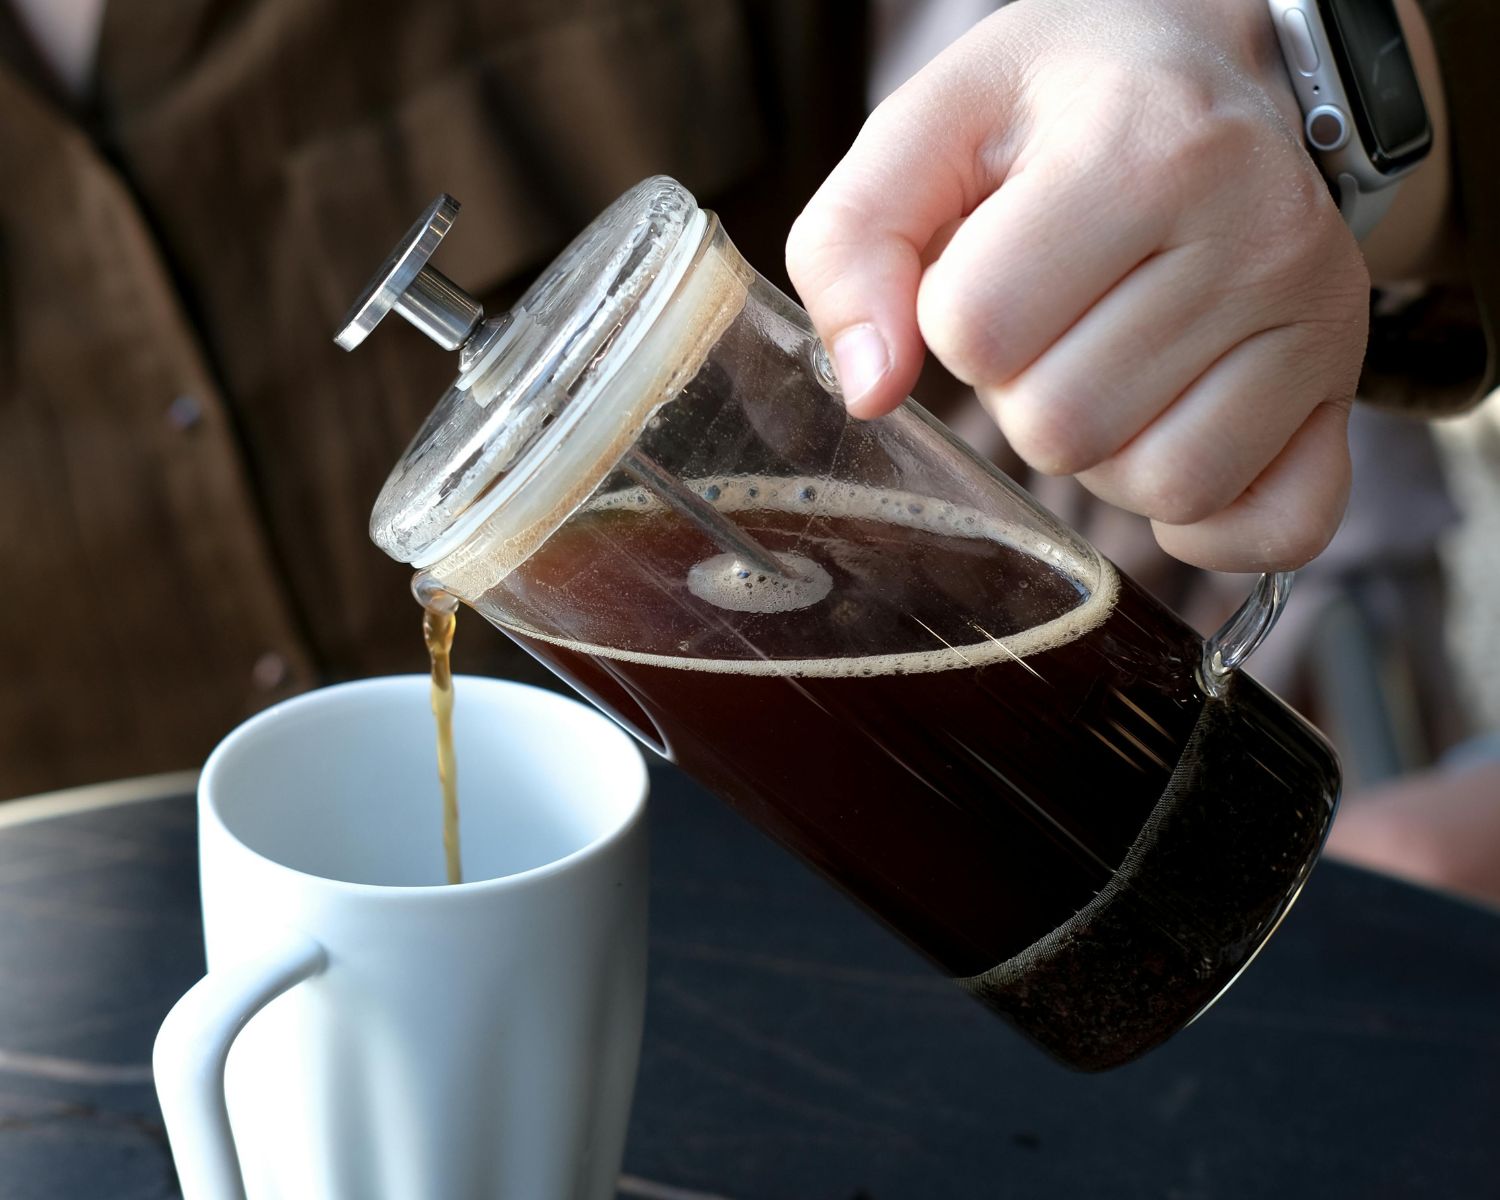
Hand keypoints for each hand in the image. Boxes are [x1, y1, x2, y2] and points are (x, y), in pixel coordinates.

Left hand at [786, 0, 1369, 572]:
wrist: (1212, 71)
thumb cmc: (1062, 108)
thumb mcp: (934, 125)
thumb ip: (853, 243)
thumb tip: (870, 392)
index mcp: (1144, 148)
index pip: (977, 328)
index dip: (950, 319)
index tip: (989, 264)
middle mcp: (1257, 232)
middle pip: (1062, 427)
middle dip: (1022, 391)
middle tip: (1057, 316)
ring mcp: (1318, 317)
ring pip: (1159, 486)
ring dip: (1101, 452)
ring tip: (1111, 357)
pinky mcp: (1344, 387)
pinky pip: (1274, 528)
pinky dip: (1207, 522)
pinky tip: (1173, 440)